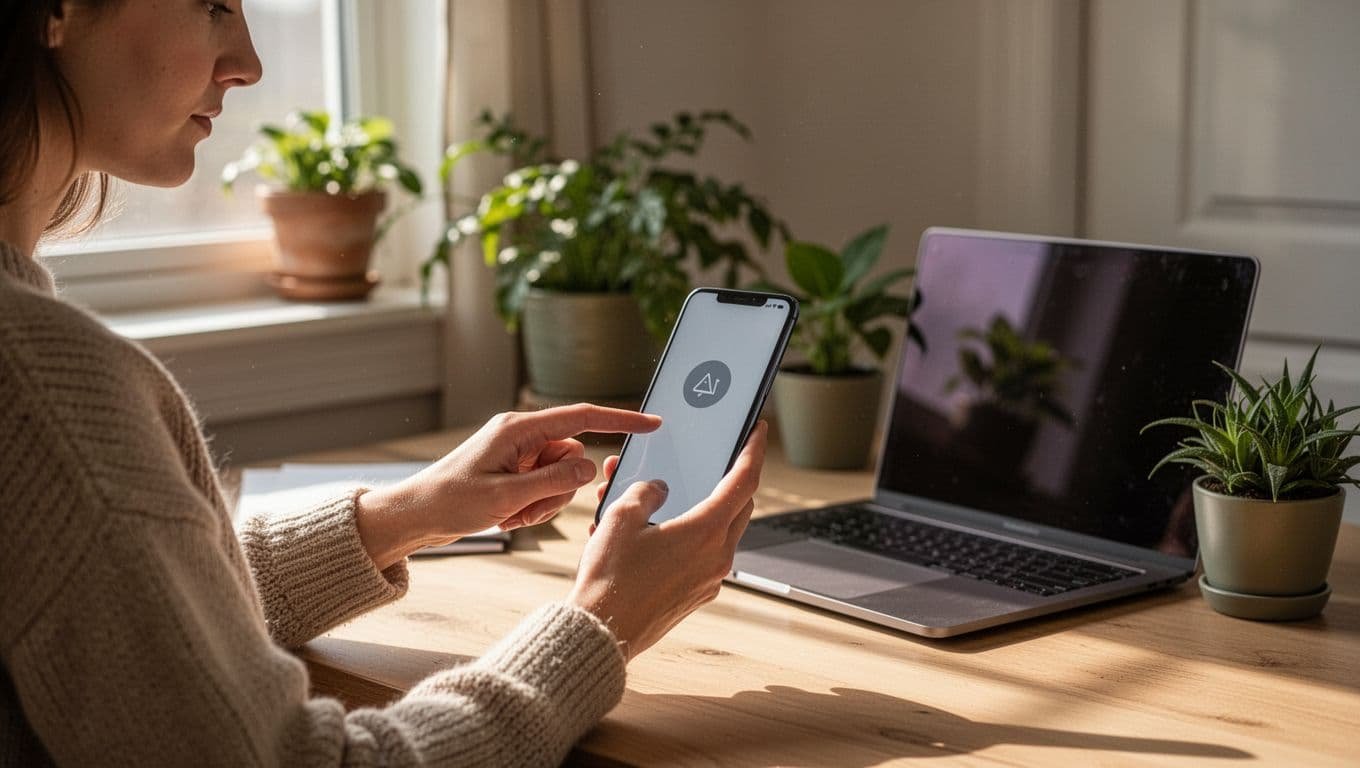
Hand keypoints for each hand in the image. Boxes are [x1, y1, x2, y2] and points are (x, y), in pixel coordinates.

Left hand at [355, 404, 661, 569]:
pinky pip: (546, 489)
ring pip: (563, 478)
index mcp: (519, 429)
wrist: (415, 516)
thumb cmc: (449, 502)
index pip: (583, 418)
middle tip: (523, 510)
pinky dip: (533, 508)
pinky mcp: (515, 471)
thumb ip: (554, 482)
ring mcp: (519, 454)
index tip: (653, 423)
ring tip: (510, 515)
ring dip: (544, 503)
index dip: (621, 420)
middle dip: (558, 490)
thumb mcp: (506, 498)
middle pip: (573, 458)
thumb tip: (591, 469)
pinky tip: (506, 516)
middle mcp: (522, 436)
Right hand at [568, 421, 766, 660]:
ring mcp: (709, 580)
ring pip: (719, 532)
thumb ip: (646, 492)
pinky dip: (687, 537)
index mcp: (706, 533)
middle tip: (716, 461)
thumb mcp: (620, 518)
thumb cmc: (609, 579)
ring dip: (699, 510)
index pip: (744, 481)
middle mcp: (717, 557)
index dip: (754, 451)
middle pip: (738, 507)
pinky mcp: (695, 596)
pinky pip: (702, 556)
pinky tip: (654, 531)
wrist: (600, 633)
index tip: (759, 432)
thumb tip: (658, 488)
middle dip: (728, 480)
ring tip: (661, 497)